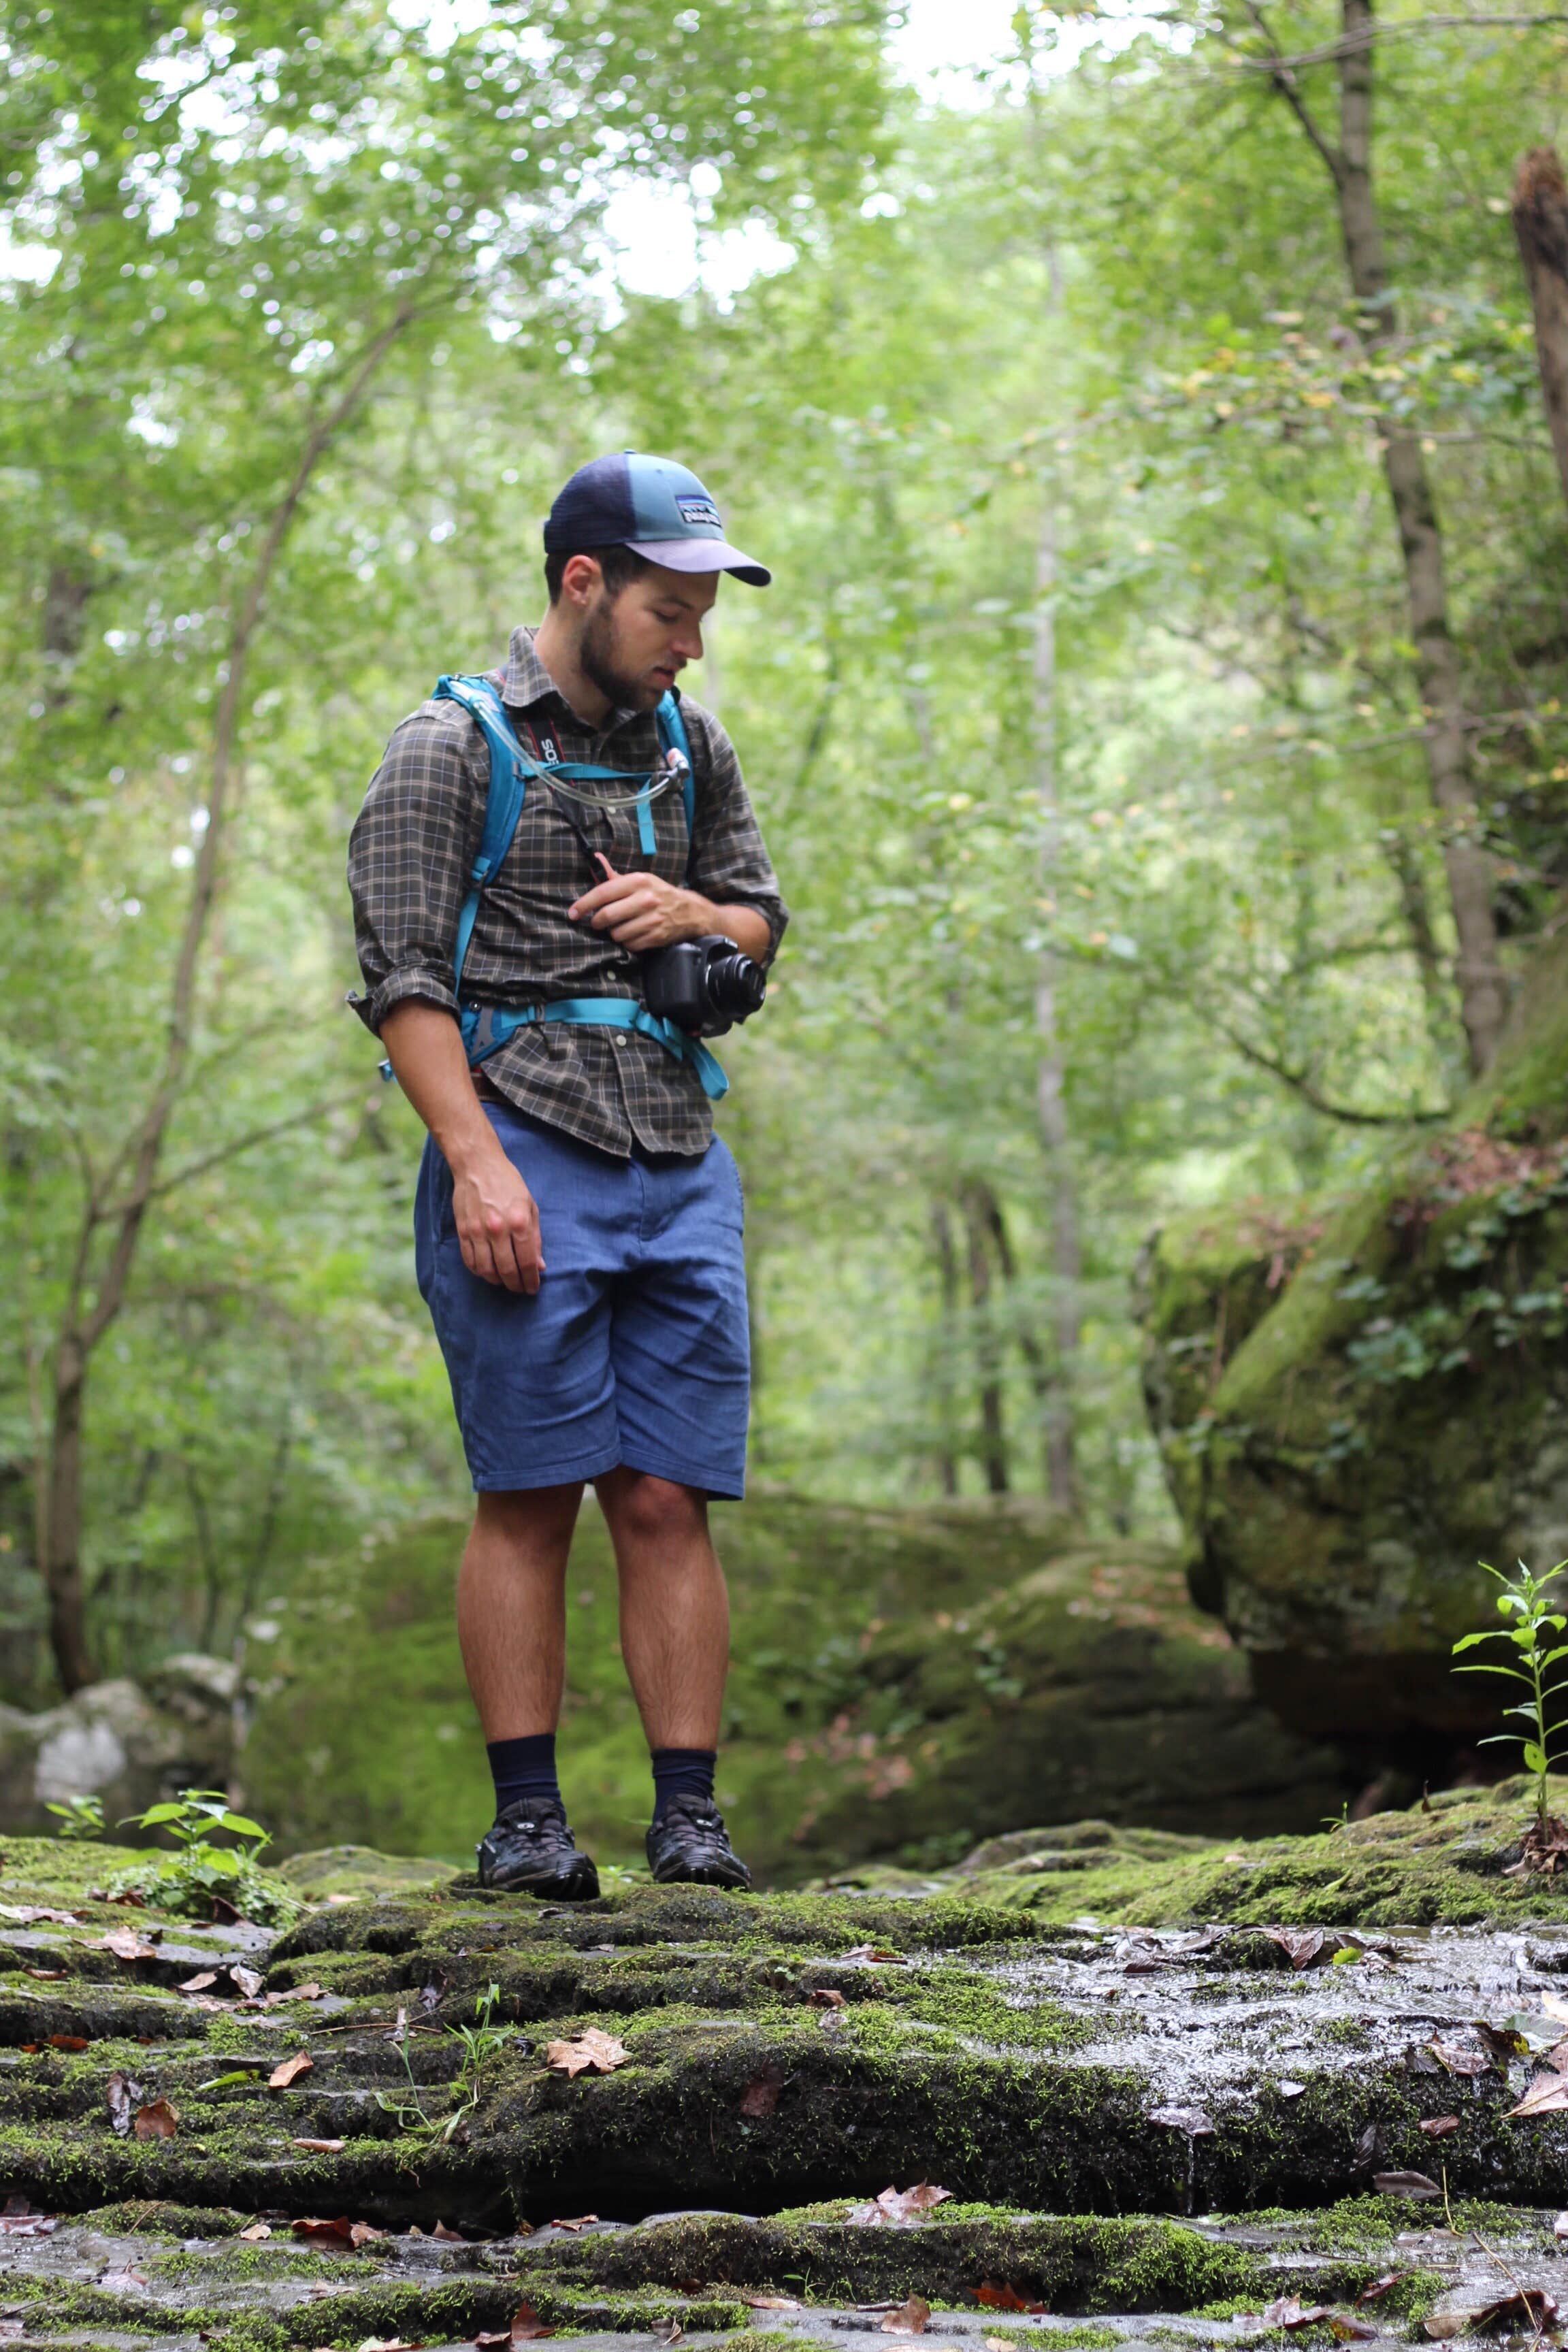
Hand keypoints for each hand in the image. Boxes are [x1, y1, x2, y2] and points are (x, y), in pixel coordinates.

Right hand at [450, 1144, 544, 1294]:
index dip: (531, 1279)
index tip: (533, 1287)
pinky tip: (488, 1272)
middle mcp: (498, 1229)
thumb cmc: (508, 1184)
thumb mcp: (530, 1207)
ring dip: (498, 1281)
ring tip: (505, 1282)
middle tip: (520, 1289)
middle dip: (516, 1285)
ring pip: (487, 1270)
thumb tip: (539, 1265)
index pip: (527, 1261)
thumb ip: (535, 1238)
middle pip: (507, 1270)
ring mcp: (477, 1231)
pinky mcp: (463, 1231)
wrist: (477, 1165)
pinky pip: (470, 1261)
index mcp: (519, 1222)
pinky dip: (479, 1272)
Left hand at [569, 854, 698, 951]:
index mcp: (638, 881)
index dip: (583, 904)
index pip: (603, 893)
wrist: (690, 911)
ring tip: (621, 927)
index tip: (572, 913)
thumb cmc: (658, 894)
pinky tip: (633, 934)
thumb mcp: (639, 880)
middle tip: (597, 922)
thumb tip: (595, 858)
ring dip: (614, 933)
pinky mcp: (656, 936)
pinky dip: (627, 942)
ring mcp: (652, 919)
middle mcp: (645, 899)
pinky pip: (629, 944)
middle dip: (597, 922)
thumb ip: (613, 875)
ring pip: (616, 933)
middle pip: (606, 916)